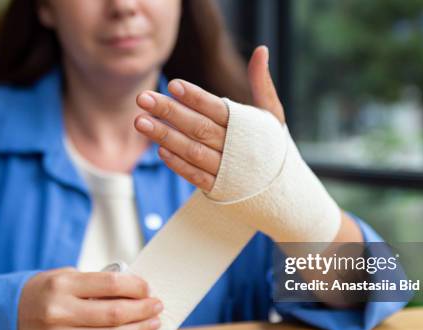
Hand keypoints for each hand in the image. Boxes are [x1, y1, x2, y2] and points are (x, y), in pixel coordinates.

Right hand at [18, 268, 161, 329]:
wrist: (2, 318)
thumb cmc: (40, 293)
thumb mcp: (63, 277)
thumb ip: (94, 283)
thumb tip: (133, 290)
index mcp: (62, 285)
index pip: (111, 284)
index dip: (136, 286)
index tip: (148, 287)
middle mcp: (60, 311)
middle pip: (115, 313)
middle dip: (143, 309)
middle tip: (157, 305)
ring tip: (152, 322)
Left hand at [134, 45, 284, 191]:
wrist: (282, 187)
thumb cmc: (270, 144)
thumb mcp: (271, 113)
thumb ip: (261, 83)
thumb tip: (261, 49)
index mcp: (247, 126)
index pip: (218, 108)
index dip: (196, 98)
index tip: (173, 85)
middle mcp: (235, 148)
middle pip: (199, 128)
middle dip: (170, 112)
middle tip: (143, 98)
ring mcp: (227, 170)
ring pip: (192, 151)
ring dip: (166, 137)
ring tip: (140, 122)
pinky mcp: (220, 188)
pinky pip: (196, 177)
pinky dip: (178, 164)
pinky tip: (160, 150)